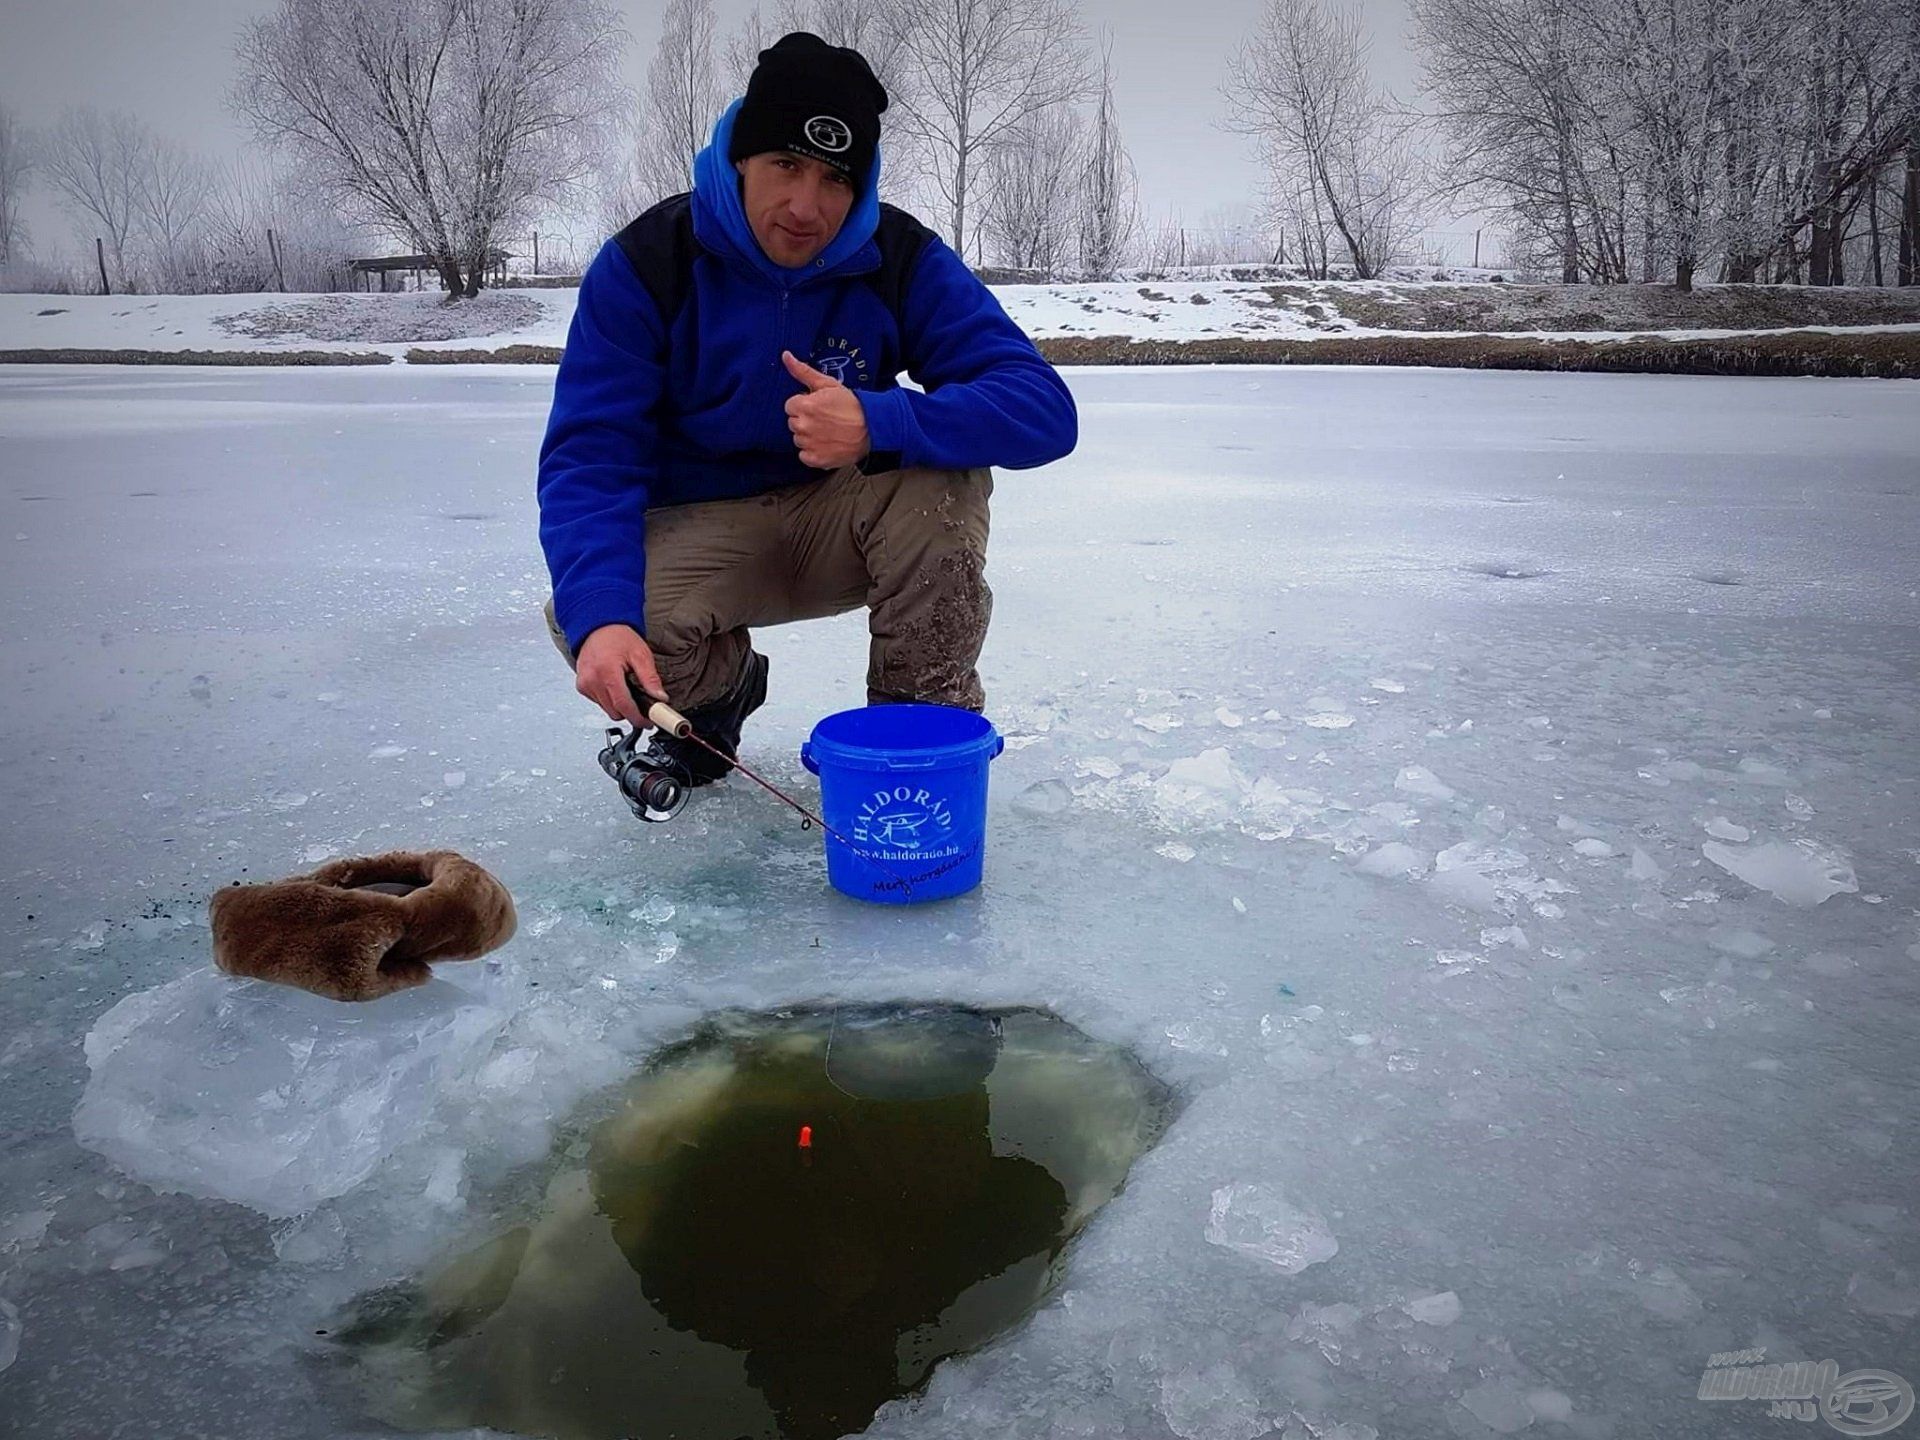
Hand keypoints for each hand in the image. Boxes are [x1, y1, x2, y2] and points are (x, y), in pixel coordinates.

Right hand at [575, 623, 665, 729]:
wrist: (597, 626)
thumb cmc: (617, 637)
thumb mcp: (640, 654)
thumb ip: (650, 678)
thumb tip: (660, 697)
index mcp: (607, 673)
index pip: (623, 706)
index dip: (638, 718)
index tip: (648, 722)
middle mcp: (592, 681)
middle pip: (615, 712)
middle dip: (630, 711)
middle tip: (642, 702)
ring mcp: (585, 684)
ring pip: (607, 709)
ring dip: (619, 704)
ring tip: (627, 688)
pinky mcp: (582, 686)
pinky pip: (599, 702)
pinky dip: (609, 698)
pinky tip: (614, 685)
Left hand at [782, 350, 870, 468]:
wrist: (873, 427)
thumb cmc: (852, 405)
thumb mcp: (828, 383)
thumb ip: (803, 371)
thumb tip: (786, 356)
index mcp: (805, 406)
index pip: (790, 406)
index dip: (804, 405)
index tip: (817, 407)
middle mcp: (804, 426)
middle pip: (793, 423)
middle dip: (805, 420)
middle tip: (825, 419)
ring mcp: (810, 444)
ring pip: (798, 439)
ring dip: (809, 436)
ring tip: (827, 431)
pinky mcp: (816, 459)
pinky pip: (804, 456)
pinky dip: (813, 452)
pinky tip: (826, 444)